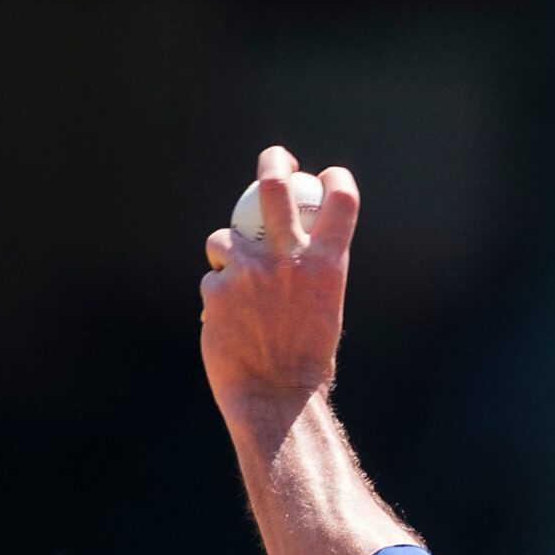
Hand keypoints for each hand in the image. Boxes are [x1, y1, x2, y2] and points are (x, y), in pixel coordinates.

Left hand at [201, 147, 361, 424]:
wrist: (277, 396)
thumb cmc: (307, 359)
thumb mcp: (326, 309)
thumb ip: (311, 273)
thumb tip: (298, 246)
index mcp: (327, 265)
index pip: (340, 202)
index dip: (336, 181)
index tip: (328, 176)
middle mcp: (289, 260)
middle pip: (274, 187)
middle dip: (273, 162)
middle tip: (275, 159)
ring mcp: (250, 271)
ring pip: (225, 238)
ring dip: (227, 255)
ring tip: (238, 287)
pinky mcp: (217, 289)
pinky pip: (213, 280)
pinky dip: (219, 297)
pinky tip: (230, 324)